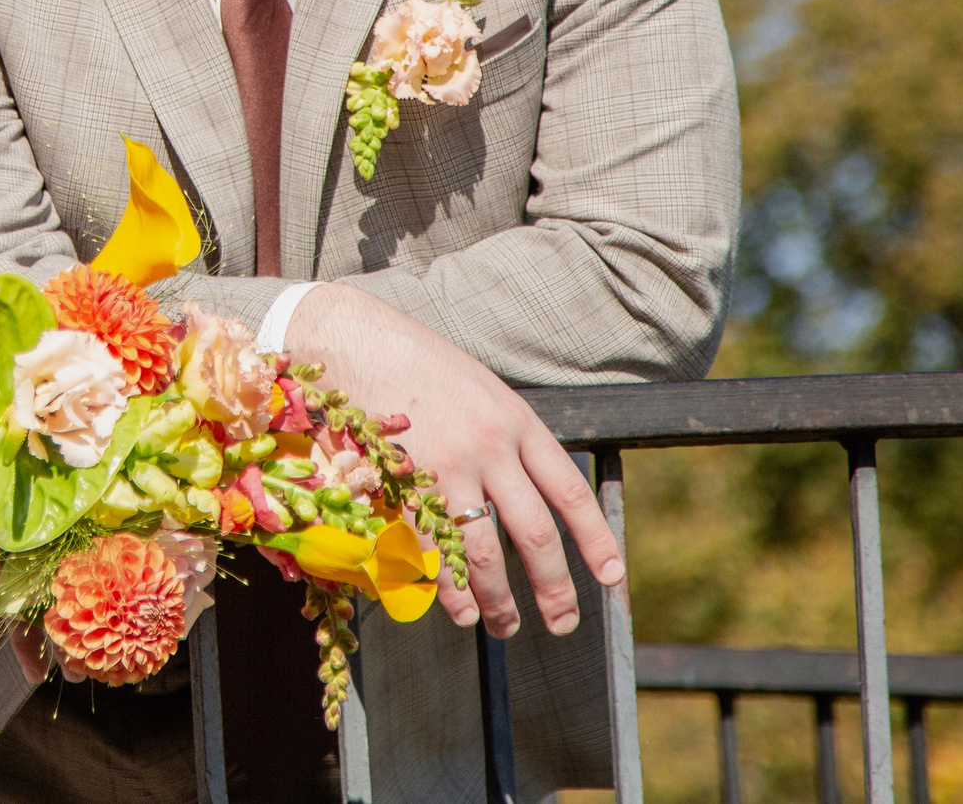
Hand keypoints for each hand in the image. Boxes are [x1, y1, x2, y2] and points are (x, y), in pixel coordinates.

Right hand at [285, 285, 623, 637]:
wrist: (351, 336)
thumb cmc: (412, 361)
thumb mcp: (478, 388)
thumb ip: (504, 437)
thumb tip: (522, 496)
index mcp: (516, 421)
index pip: (570, 491)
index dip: (595, 539)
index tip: (611, 577)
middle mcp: (491, 446)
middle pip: (536, 533)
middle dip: (554, 587)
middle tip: (562, 622)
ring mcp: (447, 465)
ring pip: (487, 550)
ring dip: (500, 599)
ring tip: (504, 626)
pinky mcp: (404, 481)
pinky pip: (435, 548)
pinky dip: (449, 588)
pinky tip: (457, 610)